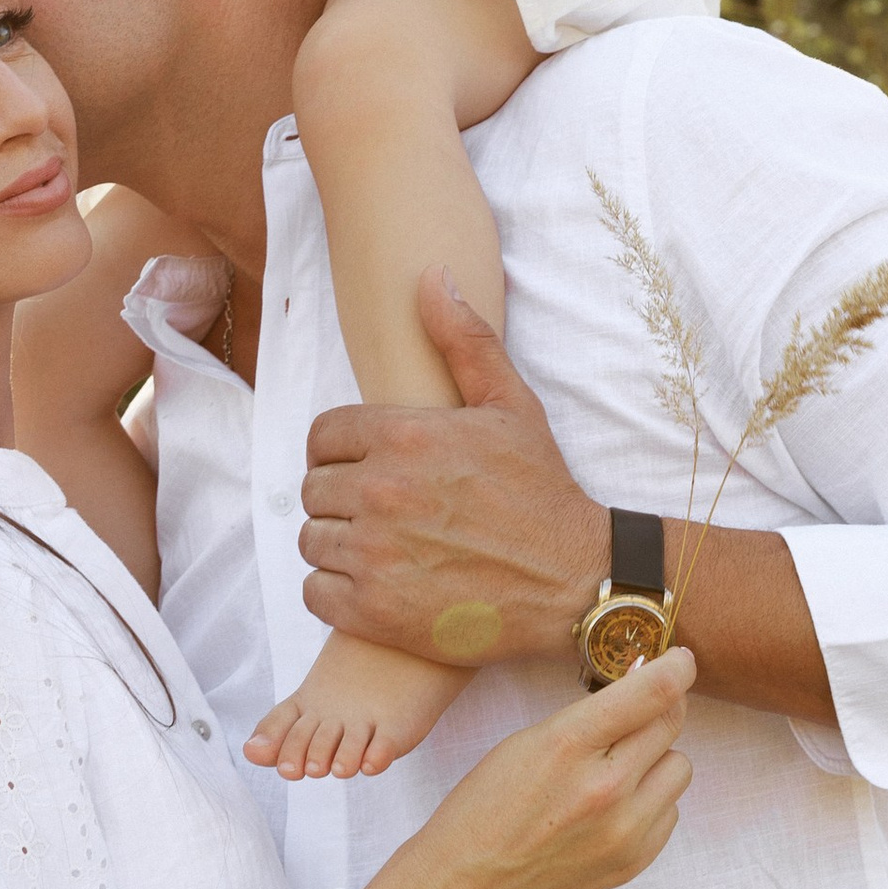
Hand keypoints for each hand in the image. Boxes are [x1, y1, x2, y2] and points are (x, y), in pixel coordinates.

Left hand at [300, 269, 604, 669]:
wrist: (575, 583)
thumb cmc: (542, 492)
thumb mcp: (512, 406)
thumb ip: (463, 341)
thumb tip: (431, 277)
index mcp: (404, 435)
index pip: (323, 435)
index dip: (342, 452)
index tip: (368, 469)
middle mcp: (381, 491)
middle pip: (314, 489)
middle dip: (342, 499)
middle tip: (385, 513)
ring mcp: (374, 554)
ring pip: (312, 541)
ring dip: (339, 546)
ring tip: (385, 550)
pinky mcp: (374, 612)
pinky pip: (317, 593)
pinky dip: (338, 592)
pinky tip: (379, 586)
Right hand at [365, 649, 695, 888]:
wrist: (469, 887)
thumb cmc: (485, 808)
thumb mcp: (525, 743)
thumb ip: (586, 718)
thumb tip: (641, 689)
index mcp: (567, 746)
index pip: (651, 693)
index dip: (676, 668)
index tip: (681, 660)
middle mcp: (604, 789)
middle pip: (671, 724)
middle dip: (657, 710)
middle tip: (636, 713)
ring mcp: (624, 831)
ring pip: (680, 767)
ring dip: (656, 758)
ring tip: (618, 769)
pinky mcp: (634, 861)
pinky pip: (670, 811)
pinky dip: (650, 801)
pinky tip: (613, 807)